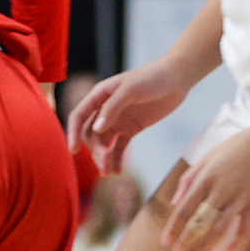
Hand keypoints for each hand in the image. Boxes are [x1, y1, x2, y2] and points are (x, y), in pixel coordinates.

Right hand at [69, 59, 195, 174]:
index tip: (72, 151)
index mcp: (99, 96)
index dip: (73, 133)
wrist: (177, 78)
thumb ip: (112, 108)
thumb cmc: (152, 78)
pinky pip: (120, 146)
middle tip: (104, 163)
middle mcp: (105, 109)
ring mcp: (118, 120)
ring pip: (104, 143)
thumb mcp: (131, 89)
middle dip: (95, 150)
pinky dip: (117, 158)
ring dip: (104, 158)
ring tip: (109, 172)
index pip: (79, 116)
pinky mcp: (132, 128)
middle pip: (91, 134)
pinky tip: (118, 171)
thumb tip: (96, 130)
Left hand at [160, 115, 249, 250]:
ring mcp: (240, 197)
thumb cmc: (234, 148)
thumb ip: (188, 180)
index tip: (165, 242)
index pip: (184, 210)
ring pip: (220, 229)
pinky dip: (235, 244)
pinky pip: (245, 228)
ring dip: (206, 246)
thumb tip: (175, 203)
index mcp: (204, 179)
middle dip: (187, 240)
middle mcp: (220, 190)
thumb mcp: (206, 159)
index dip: (174, 228)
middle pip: (200, 222)